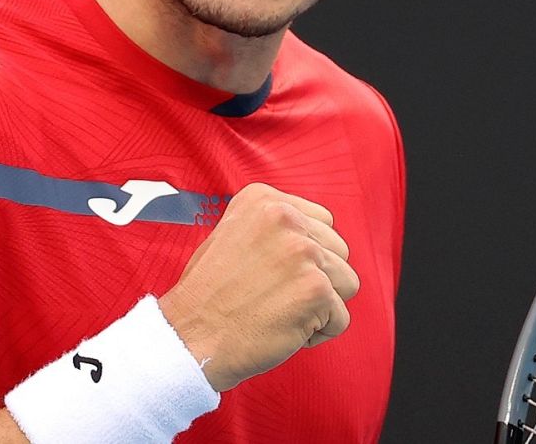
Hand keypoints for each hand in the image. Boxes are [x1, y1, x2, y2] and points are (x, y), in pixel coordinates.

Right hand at [157, 182, 358, 391]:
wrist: (189, 337)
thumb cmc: (208, 295)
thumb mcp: (233, 234)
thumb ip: (274, 227)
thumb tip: (317, 234)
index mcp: (265, 199)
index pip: (323, 223)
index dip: (305, 256)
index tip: (275, 273)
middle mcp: (287, 218)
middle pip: (339, 252)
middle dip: (316, 279)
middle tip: (275, 296)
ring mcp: (303, 253)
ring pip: (346, 283)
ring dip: (319, 306)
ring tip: (280, 312)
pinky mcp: (315, 290)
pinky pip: (340, 319)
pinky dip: (316, 333)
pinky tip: (283, 330)